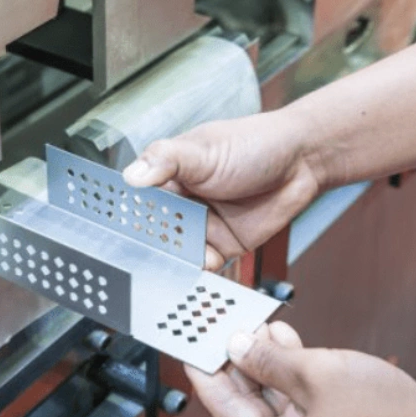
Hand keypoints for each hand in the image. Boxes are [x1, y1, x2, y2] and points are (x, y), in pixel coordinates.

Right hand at [122, 113, 323, 270]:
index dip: (125, 213)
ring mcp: (201, 226)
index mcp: (168, 174)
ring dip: (168, 261)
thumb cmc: (254, 143)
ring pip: (174, 251)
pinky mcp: (222, 246)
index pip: (137, 197)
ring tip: (160, 270)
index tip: (113, 228)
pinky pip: (202, 266)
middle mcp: (181, 202)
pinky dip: (196, 273)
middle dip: (145, 244)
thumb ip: (166, 160)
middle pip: (152, 230)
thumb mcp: (203, 149)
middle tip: (135, 256)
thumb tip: (132, 175)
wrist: (302, 161)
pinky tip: (192, 273)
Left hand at [186, 322, 415, 416]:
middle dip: (236, 358)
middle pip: (243, 401)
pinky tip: (279, 339)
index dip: (204, 368)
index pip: (222, 407)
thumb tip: (236, 346)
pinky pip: (290, 401)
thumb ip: (268, 360)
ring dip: (263, 359)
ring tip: (253, 324)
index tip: (188, 341)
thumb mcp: (315, 374)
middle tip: (221, 324)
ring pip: (268, 397)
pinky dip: (285, 372)